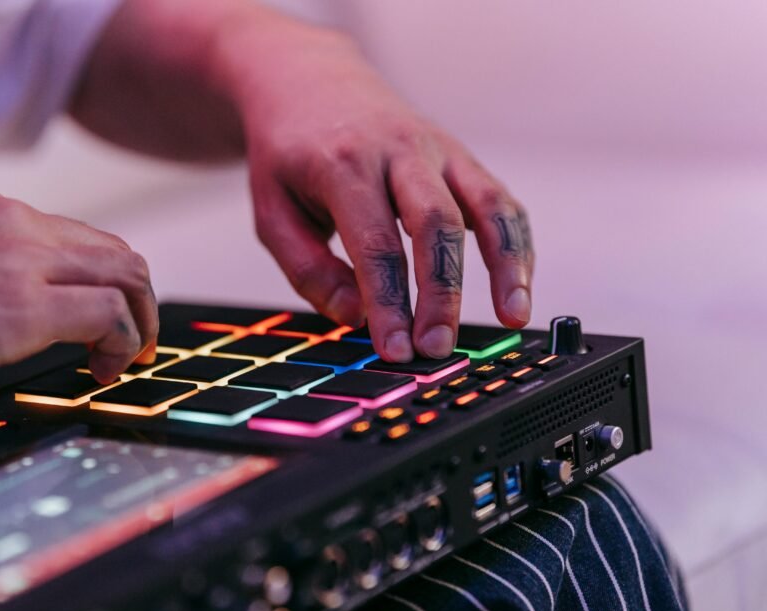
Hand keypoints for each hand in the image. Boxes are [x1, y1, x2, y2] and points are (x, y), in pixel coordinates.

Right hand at [0, 191, 156, 400]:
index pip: (80, 237)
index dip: (107, 279)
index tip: (106, 315)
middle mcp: (13, 226)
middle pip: (115, 251)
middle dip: (138, 297)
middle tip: (132, 340)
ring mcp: (20, 262)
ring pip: (125, 275)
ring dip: (139, 319)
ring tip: (124, 357)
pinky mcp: (20, 308)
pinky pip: (107, 315)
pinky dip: (123, 342)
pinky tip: (102, 368)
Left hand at [218, 14, 534, 360]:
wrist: (311, 82)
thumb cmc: (289, 155)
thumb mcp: (272, 212)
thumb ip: (309, 270)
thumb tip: (356, 317)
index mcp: (343, 163)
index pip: (374, 242)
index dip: (389, 302)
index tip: (396, 349)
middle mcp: (397, 149)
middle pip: (435, 224)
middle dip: (441, 293)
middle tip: (436, 347)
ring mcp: (437, 149)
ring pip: (486, 204)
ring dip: (504, 265)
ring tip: (511, 318)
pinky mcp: (461, 157)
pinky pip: (500, 202)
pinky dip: (515, 246)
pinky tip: (516, 290)